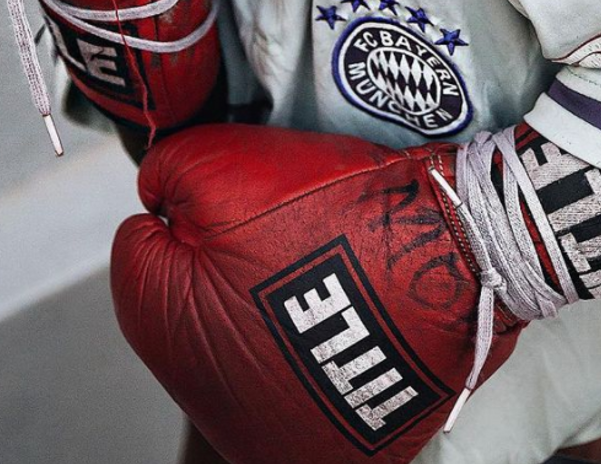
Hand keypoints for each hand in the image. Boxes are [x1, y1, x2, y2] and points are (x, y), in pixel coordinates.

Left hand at [111, 122, 600, 462]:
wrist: (465, 252)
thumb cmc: (347, 212)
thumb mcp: (230, 164)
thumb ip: (169, 174)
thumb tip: (155, 196)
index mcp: (173, 333)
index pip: (135, 257)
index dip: (184, 211)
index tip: (235, 199)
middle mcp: (217, 409)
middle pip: (185, 312)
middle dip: (217, 269)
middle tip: (282, 233)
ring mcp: (282, 437)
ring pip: (240, 354)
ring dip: (262, 315)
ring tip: (321, 273)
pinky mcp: (344, 445)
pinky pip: (304, 389)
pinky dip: (316, 355)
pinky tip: (348, 314)